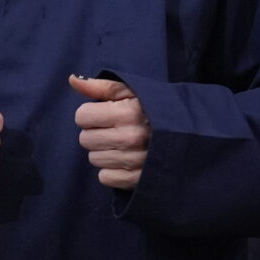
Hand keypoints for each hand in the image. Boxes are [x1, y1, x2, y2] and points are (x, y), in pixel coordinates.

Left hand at [70, 74, 148, 189]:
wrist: (187, 135)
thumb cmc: (152, 109)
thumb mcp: (130, 91)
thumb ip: (101, 87)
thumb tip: (72, 80)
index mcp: (126, 113)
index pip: (82, 116)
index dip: (90, 114)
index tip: (105, 115)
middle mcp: (130, 138)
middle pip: (85, 140)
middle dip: (96, 133)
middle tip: (115, 130)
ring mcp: (133, 161)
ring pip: (94, 159)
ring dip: (105, 152)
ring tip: (123, 145)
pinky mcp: (136, 180)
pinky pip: (104, 177)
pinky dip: (112, 171)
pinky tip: (126, 160)